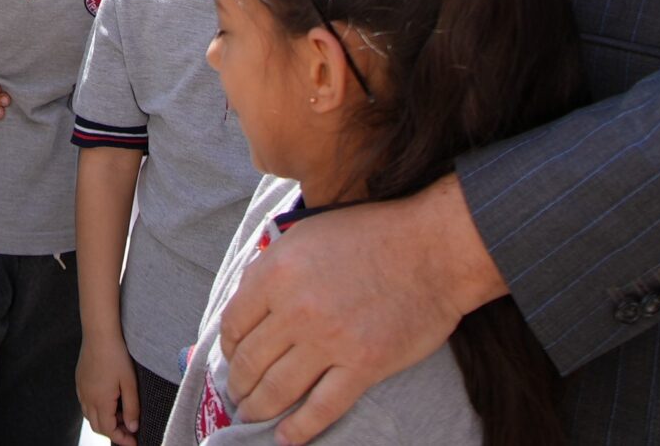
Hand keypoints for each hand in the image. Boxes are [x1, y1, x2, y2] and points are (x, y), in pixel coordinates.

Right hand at [77, 331, 141, 445]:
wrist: (99, 333)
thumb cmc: (117, 356)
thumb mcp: (130, 383)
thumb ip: (132, 408)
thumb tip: (133, 427)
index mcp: (100, 401)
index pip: (109, 431)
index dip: (122, 439)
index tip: (134, 442)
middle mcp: (87, 399)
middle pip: (98, 426)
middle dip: (114, 432)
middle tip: (130, 430)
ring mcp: (81, 390)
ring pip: (90, 416)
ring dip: (105, 421)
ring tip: (122, 415)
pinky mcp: (79, 381)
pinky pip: (85, 404)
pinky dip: (97, 410)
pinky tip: (110, 401)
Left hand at [217, 179, 501, 444]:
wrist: (432, 249)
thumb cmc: (371, 234)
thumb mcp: (306, 234)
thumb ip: (272, 267)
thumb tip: (247, 300)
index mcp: (276, 273)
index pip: (233, 323)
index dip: (227, 347)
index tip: (230, 357)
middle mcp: (296, 310)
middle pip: (250, 361)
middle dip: (237, 385)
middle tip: (236, 395)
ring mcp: (330, 341)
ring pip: (277, 389)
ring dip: (257, 409)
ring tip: (251, 416)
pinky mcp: (364, 365)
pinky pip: (322, 408)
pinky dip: (299, 429)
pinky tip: (286, 439)